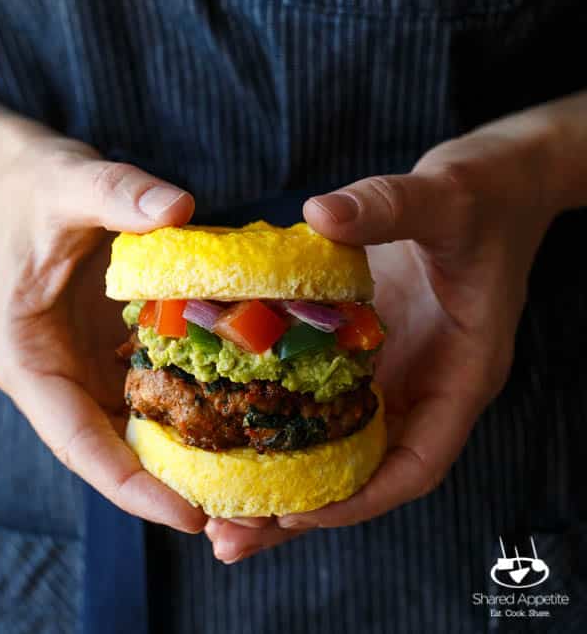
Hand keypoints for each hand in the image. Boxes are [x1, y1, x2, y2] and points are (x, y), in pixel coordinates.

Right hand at [0, 129, 204, 532]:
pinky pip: (150, 393)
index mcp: (27, 357)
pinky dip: (189, 408)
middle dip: (168, 487)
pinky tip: (241, 416)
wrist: (28, 176)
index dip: (130, 485)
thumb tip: (178, 210)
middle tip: (239, 518)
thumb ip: (117, 194)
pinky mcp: (108, 349)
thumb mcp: (73, 182)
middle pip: (109, 452)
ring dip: (185, 456)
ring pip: (133, 430)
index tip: (186, 515)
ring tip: (252, 487)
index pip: (77, 441)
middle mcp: (54, 374)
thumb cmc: (40, 184)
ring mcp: (82, 365)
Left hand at [207, 119, 557, 561]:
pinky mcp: (372, 344)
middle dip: (304, 509)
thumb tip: (319, 214)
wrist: (499, 178)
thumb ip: (389, 205)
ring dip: (285, 476)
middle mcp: (428, 381)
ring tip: (215, 509)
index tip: (297, 511)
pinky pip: (327, 392)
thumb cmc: (486, 193)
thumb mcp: (444, 196)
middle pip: (367, 469)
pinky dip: (284, 414)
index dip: (360, 497)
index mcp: (463, 370)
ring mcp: (399, 366)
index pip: (417, 460)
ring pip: (341, 441)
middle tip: (229, 536)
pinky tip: (230, 421)